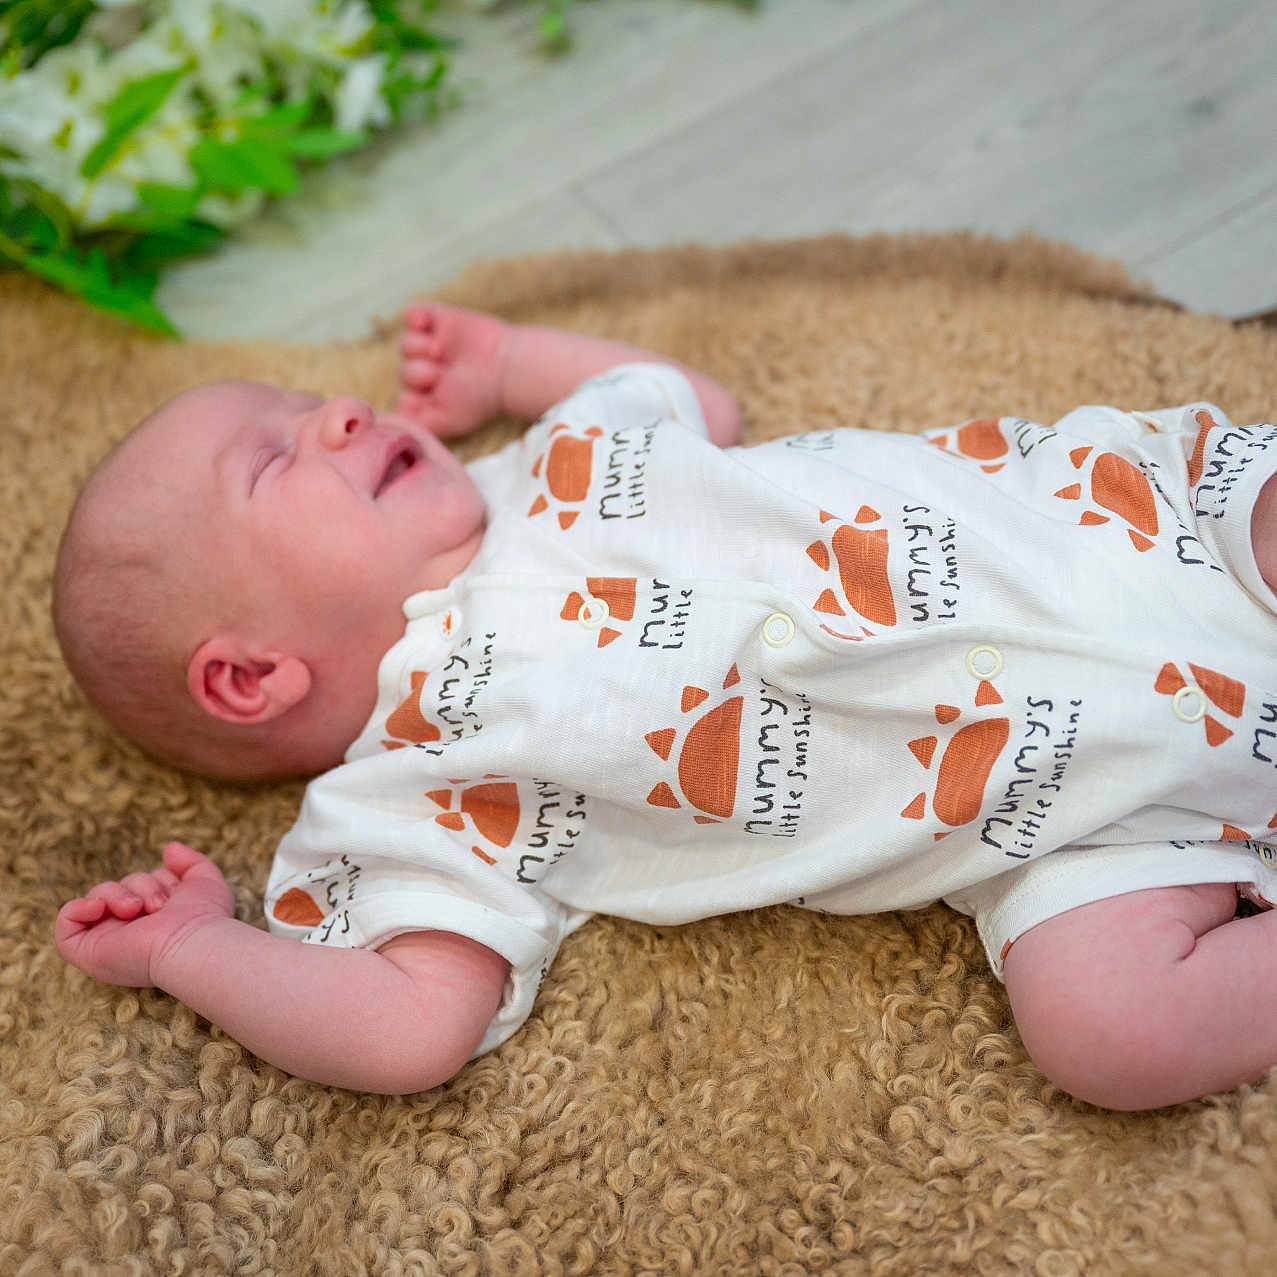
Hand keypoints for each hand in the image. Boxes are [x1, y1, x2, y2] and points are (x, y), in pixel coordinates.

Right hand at [55, 843, 234, 987]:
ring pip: (97, 897)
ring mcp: (107, 941)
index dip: (157, 879)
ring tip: (137, 910)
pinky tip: (100, 907)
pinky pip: (66, 923)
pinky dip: (77, 908)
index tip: (176, 891)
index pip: (142, 884)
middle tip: (158, 906)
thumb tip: (169, 849)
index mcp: (153, 919)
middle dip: (141, 885)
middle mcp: (129, 931)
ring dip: (118, 895)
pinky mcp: (87, 952)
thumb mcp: (204, 881)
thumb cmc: (203, 918)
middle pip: (120, 886)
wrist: (191, 943)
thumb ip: (190, 862)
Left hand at [395, 302, 509, 437]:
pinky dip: (414, 317)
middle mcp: (430, 371)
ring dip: (419, 349)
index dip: (413, 398)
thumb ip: (417, 424)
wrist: (505, 368)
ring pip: (405, 344)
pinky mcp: (439, 320)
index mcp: (432, 397)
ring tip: (440, 352)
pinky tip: (425, 325)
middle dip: (419, 375)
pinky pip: (411, 313)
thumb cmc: (480, 399)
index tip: (432, 398)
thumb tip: (389, 423)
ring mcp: (432, 344)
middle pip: (403, 373)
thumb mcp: (447, 421)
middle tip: (442, 375)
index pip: (404, 398)